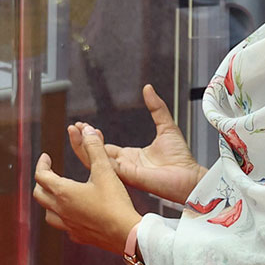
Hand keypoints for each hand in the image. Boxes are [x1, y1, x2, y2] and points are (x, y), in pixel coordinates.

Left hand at [32, 126, 142, 254]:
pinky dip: (64, 218)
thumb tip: (87, 130)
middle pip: (39, 194)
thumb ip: (94, 148)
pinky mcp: (79, 236)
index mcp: (63, 193)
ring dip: (49, 202)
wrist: (128, 235)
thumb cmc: (115, 203)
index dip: (41, 164)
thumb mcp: (105, 171)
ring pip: (48, 214)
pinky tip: (74, 214)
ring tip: (58, 194)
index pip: (41, 176)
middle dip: (42, 181)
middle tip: (49, 173)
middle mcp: (61, 210)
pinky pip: (64, 227)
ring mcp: (69, 226)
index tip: (46, 157)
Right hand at [72, 84, 205, 204]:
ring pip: (96, 160)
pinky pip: (106, 165)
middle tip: (74, 127)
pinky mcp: (127, 176)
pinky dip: (94, 154)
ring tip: (74, 132)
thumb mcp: (166, 127)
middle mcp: (124, 165)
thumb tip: (148, 88)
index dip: (93, 136)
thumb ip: (157, 108)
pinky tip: (88, 142)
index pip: (105, 147)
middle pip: (95, 154)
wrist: (191, 176)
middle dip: (82, 141)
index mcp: (131, 157)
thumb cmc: (182, 158)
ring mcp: (124, 172)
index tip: (84, 125)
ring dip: (83, 146)